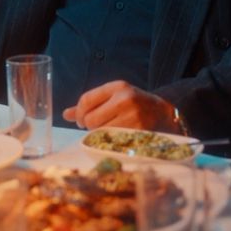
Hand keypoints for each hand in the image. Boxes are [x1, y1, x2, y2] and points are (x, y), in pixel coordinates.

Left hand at [62, 81, 178, 131]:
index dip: (79, 114)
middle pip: (91, 119)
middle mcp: (125, 99)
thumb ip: (91, 104)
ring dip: (100, 135)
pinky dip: (110, 143)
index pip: (86, 100)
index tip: (81, 121)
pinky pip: (112, 142)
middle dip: (89, 126)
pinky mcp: (138, 132)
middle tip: (95, 128)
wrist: (164, 114)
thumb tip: (66, 114)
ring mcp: (133, 117)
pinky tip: (115, 139)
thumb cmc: (134, 105)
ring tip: (109, 131)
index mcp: (118, 87)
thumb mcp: (115, 97)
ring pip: (100, 132)